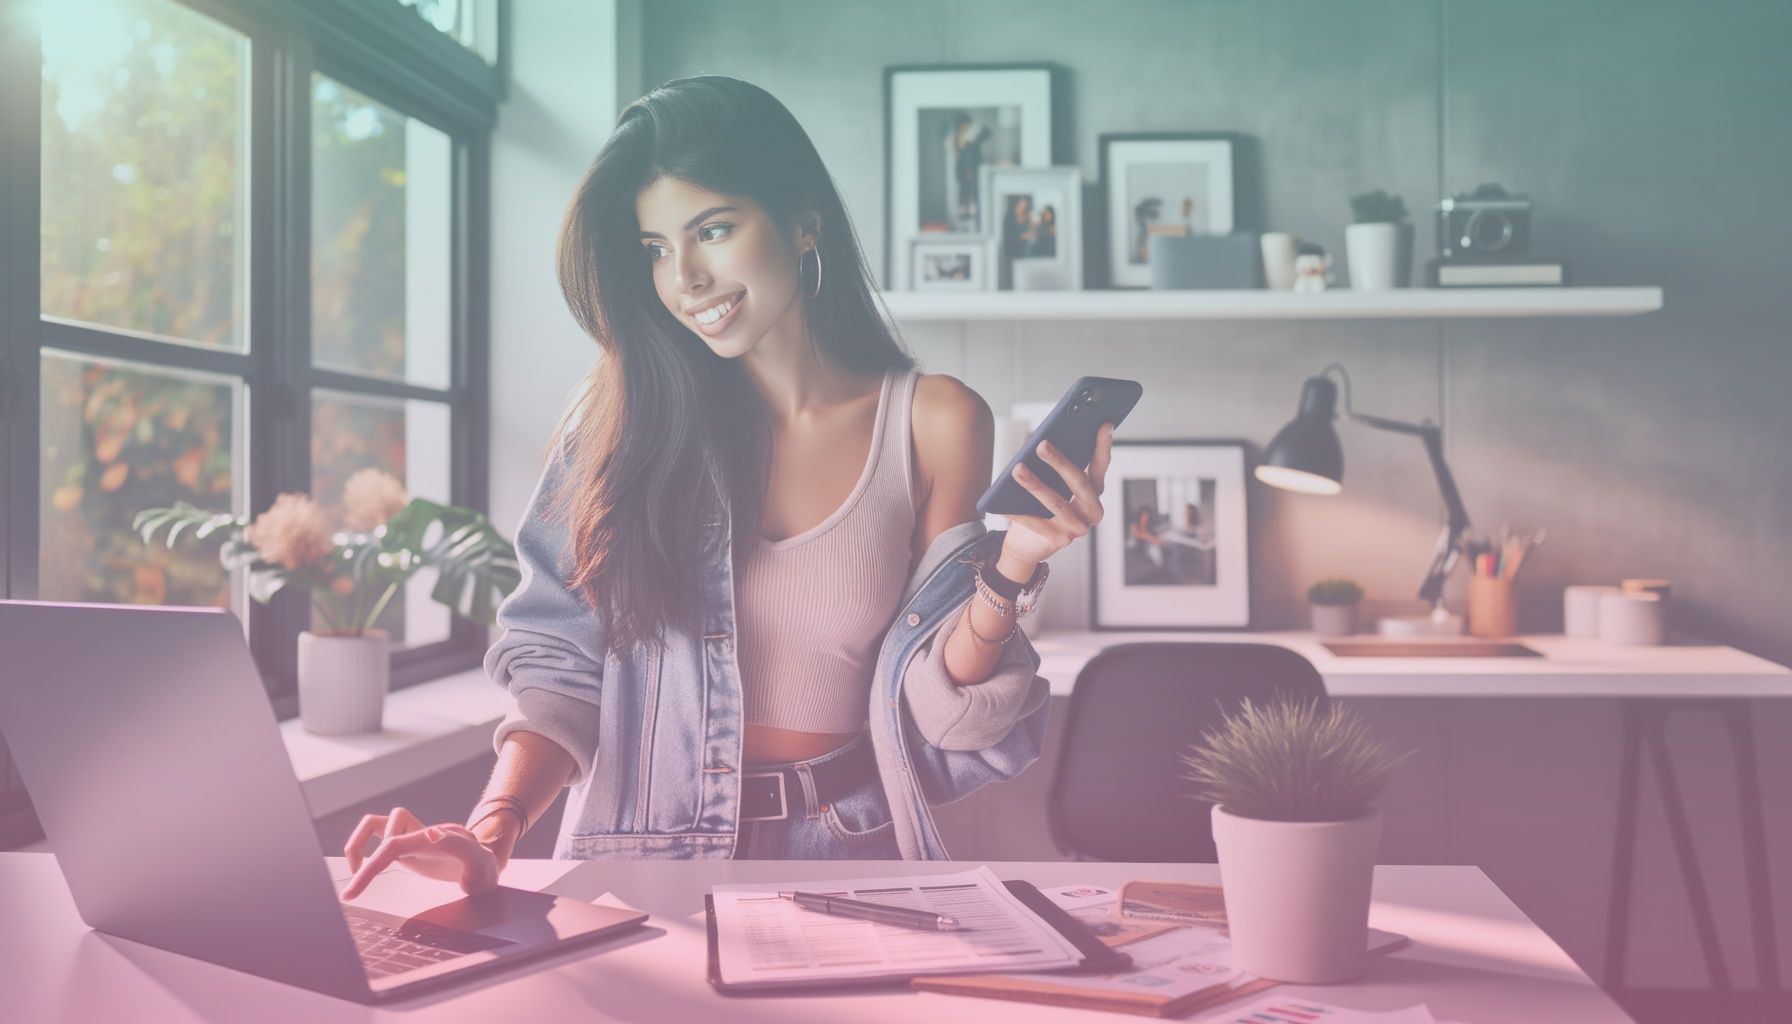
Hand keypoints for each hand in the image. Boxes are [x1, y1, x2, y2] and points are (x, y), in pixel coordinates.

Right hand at [340, 805, 500, 899]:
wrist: (488, 868)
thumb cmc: (485, 868)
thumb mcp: (480, 861)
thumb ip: (460, 846)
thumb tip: (430, 832)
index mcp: (433, 837)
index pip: (393, 844)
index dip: (371, 865)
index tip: (353, 889)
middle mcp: (420, 833)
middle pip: (378, 826)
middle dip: (358, 851)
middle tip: (352, 890)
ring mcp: (413, 838)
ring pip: (376, 823)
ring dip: (359, 841)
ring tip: (357, 871)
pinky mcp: (409, 847)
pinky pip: (381, 837)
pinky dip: (367, 847)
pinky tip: (369, 870)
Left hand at [999, 421, 1114, 571]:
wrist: (1028, 544)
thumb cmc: (1040, 506)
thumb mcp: (1050, 484)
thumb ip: (1054, 468)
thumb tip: (1043, 444)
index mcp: (1094, 492)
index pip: (1101, 466)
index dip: (1103, 445)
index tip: (1104, 423)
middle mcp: (1092, 511)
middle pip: (1079, 483)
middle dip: (1060, 462)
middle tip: (1042, 445)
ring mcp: (1078, 528)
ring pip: (1057, 503)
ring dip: (1035, 485)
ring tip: (1018, 469)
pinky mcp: (1060, 541)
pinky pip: (1037, 523)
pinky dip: (1018, 512)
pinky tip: (1003, 502)